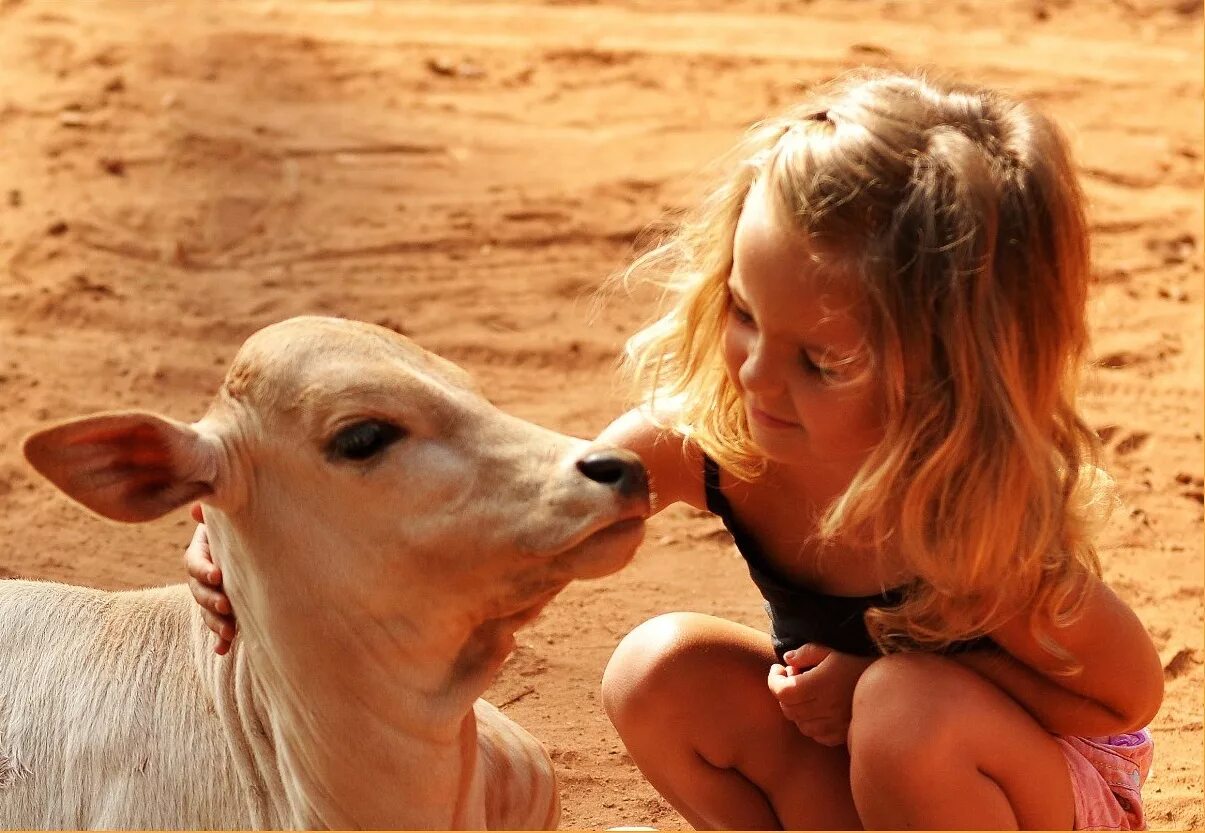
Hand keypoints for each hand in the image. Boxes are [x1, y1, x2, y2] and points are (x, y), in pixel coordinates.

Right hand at [184, 503, 236, 654]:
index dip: (202, 569)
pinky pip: (219, 628)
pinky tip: (223, 649)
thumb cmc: (246, 527)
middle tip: (225, 605)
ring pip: (207, 612)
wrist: (263, 548)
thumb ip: (215, 517)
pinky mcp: (226, 611)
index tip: (217, 575)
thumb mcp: (231, 522)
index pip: (193, 562)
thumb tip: (197, 508)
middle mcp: (204, 576)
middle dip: (209, 600)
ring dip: (216, 623)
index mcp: (203, 552)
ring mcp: (213, 595)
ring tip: (229, 631)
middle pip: (197, 591)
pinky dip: (220, 639)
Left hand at [766, 643, 875, 746]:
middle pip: (788, 709)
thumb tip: (788, 660)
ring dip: (796, 709)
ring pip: (800, 724)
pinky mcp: (843, 734)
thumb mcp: (833, 649)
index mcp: (819, 684)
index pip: (782, 692)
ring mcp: (834, 724)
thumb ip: (807, 653)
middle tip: (793, 677)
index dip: (773, 680)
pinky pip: (817, 735)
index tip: (778, 668)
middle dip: (784, 693)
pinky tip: (819, 709)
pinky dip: (811, 724)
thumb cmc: (860, 662)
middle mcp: (824, 708)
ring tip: (806, 693)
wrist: (891, 685)